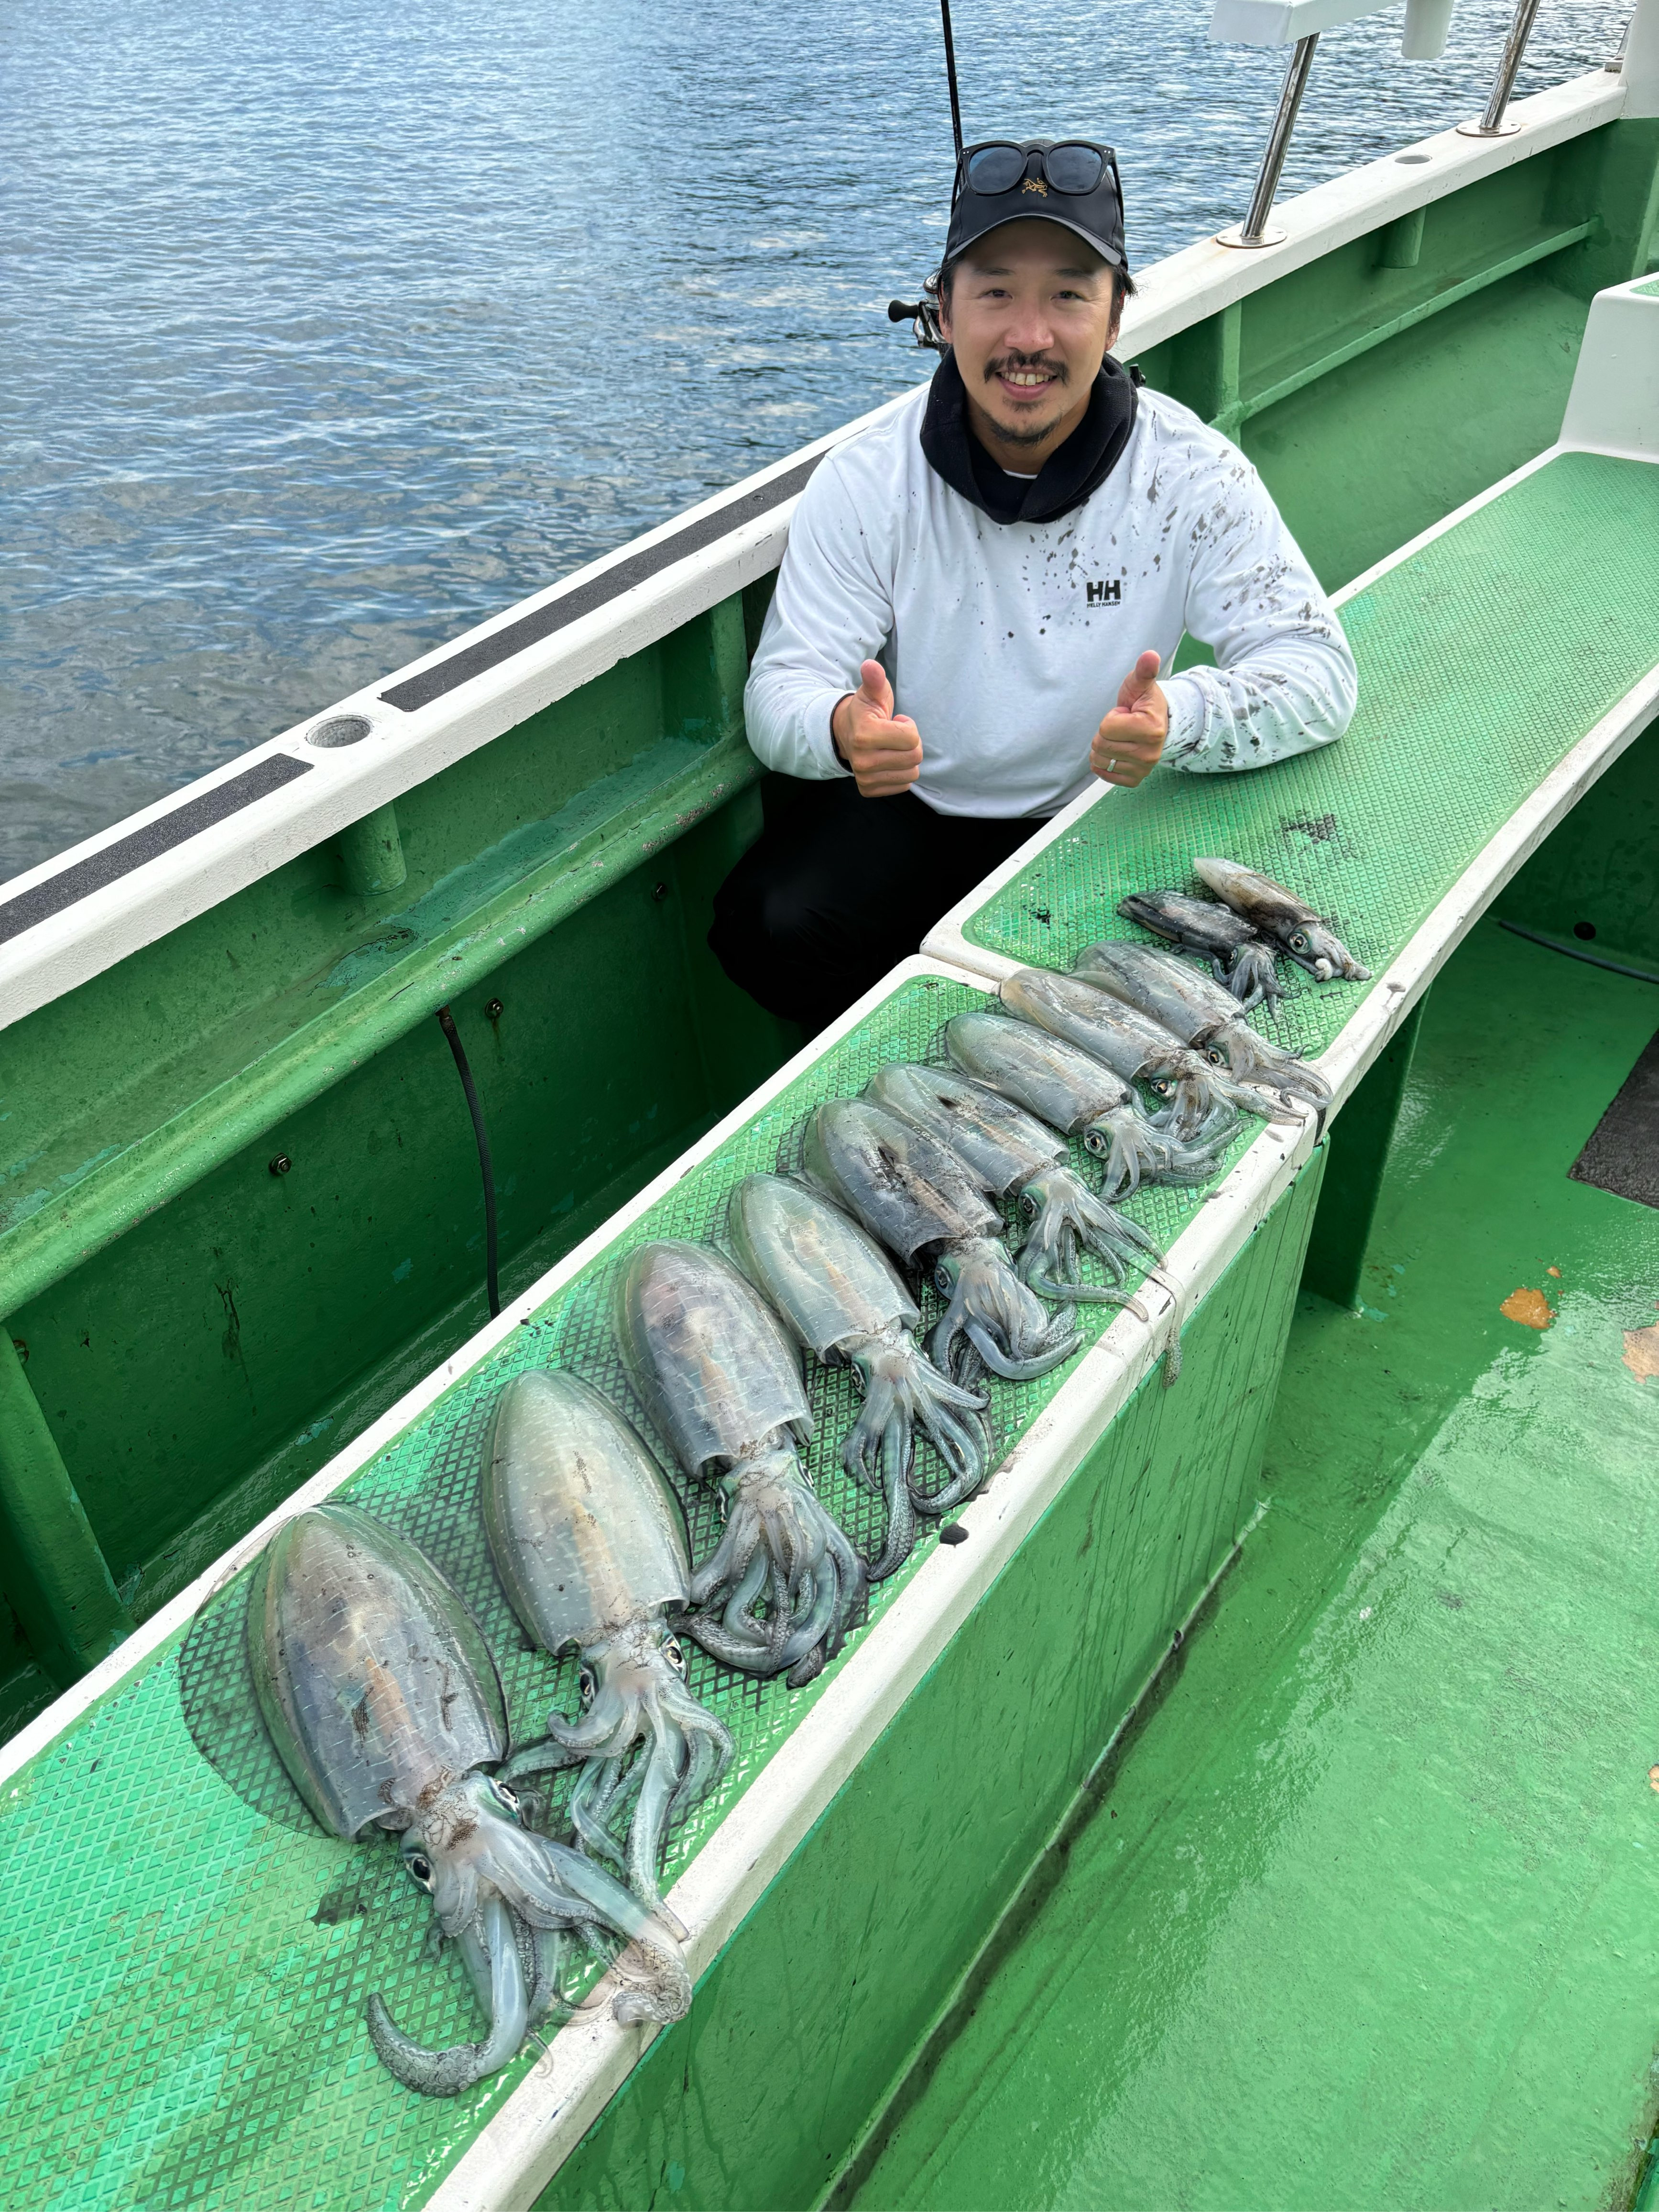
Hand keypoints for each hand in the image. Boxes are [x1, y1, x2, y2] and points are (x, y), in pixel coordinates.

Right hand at [831, 660, 922, 797]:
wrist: (845, 734)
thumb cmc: (865, 711)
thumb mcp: (871, 692)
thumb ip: (875, 679)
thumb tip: (871, 665)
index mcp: (865, 735)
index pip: (911, 738)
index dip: (908, 727)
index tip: (895, 721)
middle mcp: (863, 761)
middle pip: (914, 757)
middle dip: (910, 744)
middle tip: (894, 736)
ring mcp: (865, 778)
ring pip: (912, 774)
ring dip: (906, 759)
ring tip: (890, 748)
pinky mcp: (868, 790)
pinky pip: (903, 786)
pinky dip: (900, 773)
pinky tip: (887, 761)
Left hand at [1091, 650, 1168, 788]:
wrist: (1156, 724)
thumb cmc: (1143, 701)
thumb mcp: (1140, 684)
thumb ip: (1143, 671)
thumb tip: (1150, 655)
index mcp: (1151, 729)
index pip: (1106, 727)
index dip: (1112, 716)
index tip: (1126, 713)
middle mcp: (1150, 754)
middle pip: (1100, 745)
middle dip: (1106, 732)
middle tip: (1123, 726)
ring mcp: (1143, 769)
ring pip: (1099, 760)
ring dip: (1104, 746)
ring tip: (1122, 737)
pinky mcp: (1135, 779)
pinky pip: (1104, 774)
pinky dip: (1104, 763)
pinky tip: (1117, 751)